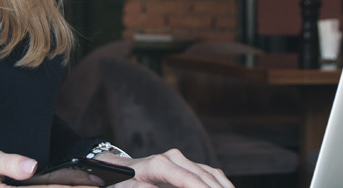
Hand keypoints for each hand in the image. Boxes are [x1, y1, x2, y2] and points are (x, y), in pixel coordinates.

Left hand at [99, 149, 233, 187]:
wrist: (118, 170)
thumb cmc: (121, 181)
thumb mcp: (126, 187)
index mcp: (160, 164)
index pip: (189, 179)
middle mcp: (173, 158)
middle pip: (204, 176)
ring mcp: (180, 159)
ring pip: (210, 173)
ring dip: (223, 185)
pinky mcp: (185, 163)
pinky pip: (208, 172)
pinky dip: (219, 182)